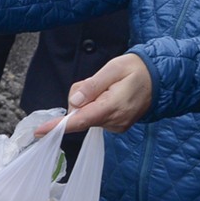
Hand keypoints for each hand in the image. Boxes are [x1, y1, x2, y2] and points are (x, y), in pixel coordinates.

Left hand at [35, 53, 153, 137]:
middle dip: (79, 99)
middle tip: (96, 81)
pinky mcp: (116, 126)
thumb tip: (74, 101)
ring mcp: (116, 126)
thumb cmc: (135, 70)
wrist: (159, 78)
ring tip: (107, 86)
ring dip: (88, 101)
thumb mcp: (113, 69)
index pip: (80, 120)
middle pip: (80, 115)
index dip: (58, 126)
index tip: (40, 131)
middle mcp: (114, 122)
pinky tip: (109, 94)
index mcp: (112, 107)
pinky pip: (95, 116)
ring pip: (87, 115)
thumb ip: (92, 85)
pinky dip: (95, 105)